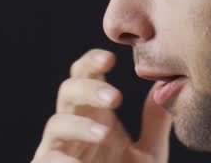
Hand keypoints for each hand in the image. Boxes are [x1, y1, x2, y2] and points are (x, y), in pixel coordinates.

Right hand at [31, 48, 172, 162]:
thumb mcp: (148, 156)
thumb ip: (154, 123)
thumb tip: (164, 85)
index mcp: (96, 116)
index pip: (86, 75)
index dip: (92, 61)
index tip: (112, 58)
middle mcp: (75, 129)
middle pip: (68, 90)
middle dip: (88, 88)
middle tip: (115, 98)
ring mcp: (59, 152)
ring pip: (55, 123)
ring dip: (79, 125)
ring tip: (104, 134)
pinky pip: (46, 159)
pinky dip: (61, 160)